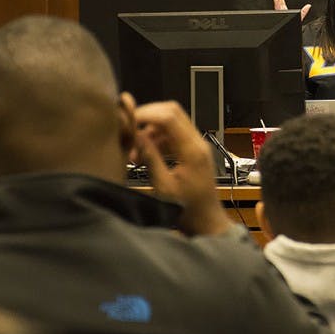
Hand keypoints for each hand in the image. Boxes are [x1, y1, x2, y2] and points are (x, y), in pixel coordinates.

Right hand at [131, 100, 232, 235]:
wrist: (207, 221)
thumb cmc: (187, 210)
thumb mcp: (163, 187)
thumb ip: (151, 159)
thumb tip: (137, 136)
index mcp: (192, 150)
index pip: (169, 116)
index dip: (146, 114)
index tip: (127, 121)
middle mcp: (198, 143)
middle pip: (172, 112)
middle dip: (148, 117)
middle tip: (129, 131)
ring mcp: (197, 146)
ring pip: (172, 123)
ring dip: (151, 131)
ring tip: (135, 153)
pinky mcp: (194, 151)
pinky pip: (174, 135)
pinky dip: (158, 140)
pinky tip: (145, 156)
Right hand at [272, 0, 310, 20]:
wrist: (289, 30)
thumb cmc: (292, 23)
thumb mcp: (300, 16)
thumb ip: (304, 10)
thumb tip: (309, 6)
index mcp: (284, 8)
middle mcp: (281, 9)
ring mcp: (280, 11)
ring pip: (277, 1)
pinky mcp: (279, 13)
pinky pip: (277, 8)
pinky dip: (276, 3)